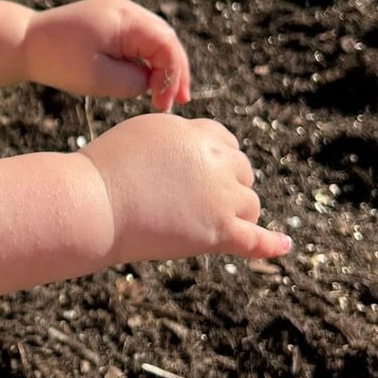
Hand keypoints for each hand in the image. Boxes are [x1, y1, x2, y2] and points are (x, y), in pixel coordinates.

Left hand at [23, 0, 190, 110]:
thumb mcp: (97, 79)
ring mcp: (119, 14)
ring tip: (166, 97)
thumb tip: (151, 83)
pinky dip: (147, 61)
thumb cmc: (57, 60)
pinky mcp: (111, 24)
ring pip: (154, 40)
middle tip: (180, 102)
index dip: (173, 75)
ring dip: (163, 67)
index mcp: (125, 17)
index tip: (166, 103)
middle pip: (166, 39)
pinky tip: (149, 83)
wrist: (24, 42)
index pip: (166, 44)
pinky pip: (139, 41)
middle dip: (175, 71)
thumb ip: (132, 82)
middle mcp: (126, 10)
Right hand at [82, 114, 290, 263]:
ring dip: (235, 213)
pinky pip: (255, 240)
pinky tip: (283, 245)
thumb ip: (172, 142)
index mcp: (195, 132)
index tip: (201, 173)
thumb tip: (187, 157)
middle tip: (196, 202)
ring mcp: (220, 197)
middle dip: (226, 185)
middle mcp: (215, 159)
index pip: (225, 142)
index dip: (216, 159)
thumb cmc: (104, 173)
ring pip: (249, 204)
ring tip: (206, 225)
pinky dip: (271, 244)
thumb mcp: (140, 137)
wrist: (94, 204)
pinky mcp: (219, 232)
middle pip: (241, 171)